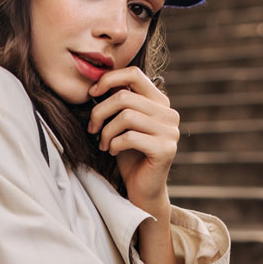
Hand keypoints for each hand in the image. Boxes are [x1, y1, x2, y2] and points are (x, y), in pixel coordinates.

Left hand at [86, 67, 179, 210]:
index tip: (92, 94)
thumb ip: (118, 102)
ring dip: (106, 131)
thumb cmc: (128, 154)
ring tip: (103, 143)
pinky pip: (130, 137)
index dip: (109, 79)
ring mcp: (171, 131)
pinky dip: (115, 144)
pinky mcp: (166, 149)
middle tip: (91, 128)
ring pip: (126, 116)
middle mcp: (169, 113)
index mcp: (159, 102)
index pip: (134, 74)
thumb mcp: (121, 123)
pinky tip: (113, 152)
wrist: (142, 189)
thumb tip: (97, 83)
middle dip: (100, 112)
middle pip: (125, 97)